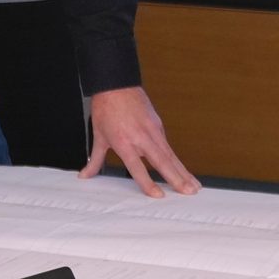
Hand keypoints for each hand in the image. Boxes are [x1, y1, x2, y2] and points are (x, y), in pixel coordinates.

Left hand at [79, 86, 200, 197]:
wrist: (115, 83)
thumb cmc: (106, 108)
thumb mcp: (98, 136)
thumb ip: (95, 160)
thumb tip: (84, 175)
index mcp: (123, 141)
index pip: (137, 167)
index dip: (148, 182)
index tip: (158, 195)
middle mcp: (141, 136)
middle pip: (161, 161)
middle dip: (177, 178)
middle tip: (189, 192)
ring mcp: (152, 129)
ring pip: (170, 154)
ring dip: (183, 171)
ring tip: (194, 186)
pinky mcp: (158, 124)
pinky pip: (168, 145)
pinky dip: (177, 160)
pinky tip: (185, 172)